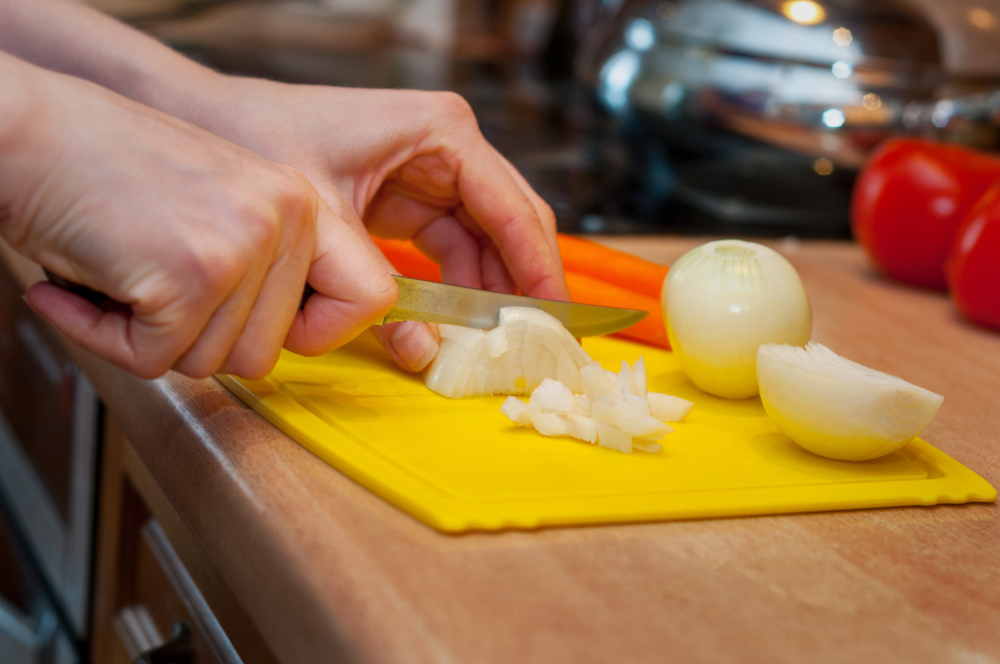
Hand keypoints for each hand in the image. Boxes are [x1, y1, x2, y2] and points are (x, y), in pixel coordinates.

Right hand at [0, 55, 396, 378]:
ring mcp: (243, 246)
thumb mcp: (222, 203)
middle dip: (200, 341)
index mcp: (303, 202)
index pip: (368, 298)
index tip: (277, 332)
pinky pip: (154, 358)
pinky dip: (105, 338)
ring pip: (212, 363)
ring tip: (120, 278)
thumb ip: (269, 266)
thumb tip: (292, 340)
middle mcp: (286, 218)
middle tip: (155, 295)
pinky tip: (83, 287)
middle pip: (266, 353)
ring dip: (152, 338)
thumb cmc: (107, 167)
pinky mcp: (192, 275)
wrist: (28, 131)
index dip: (318, 332)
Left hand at [188, 78, 567, 370]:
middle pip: (511, 227)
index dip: (539, 271)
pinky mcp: (411, 198)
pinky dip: (453, 290)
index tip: (555, 321)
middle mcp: (447, 148)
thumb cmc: (259, 141)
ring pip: (485, 244)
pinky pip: (450, 250)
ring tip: (495, 349)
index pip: (513, 210)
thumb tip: (426, 355)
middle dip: (522, 288)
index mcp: (440, 133)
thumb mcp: (323, 220)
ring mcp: (432, 172)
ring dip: (488, 296)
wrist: (206, 122)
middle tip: (536, 345)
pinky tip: (450, 328)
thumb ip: (378, 289)